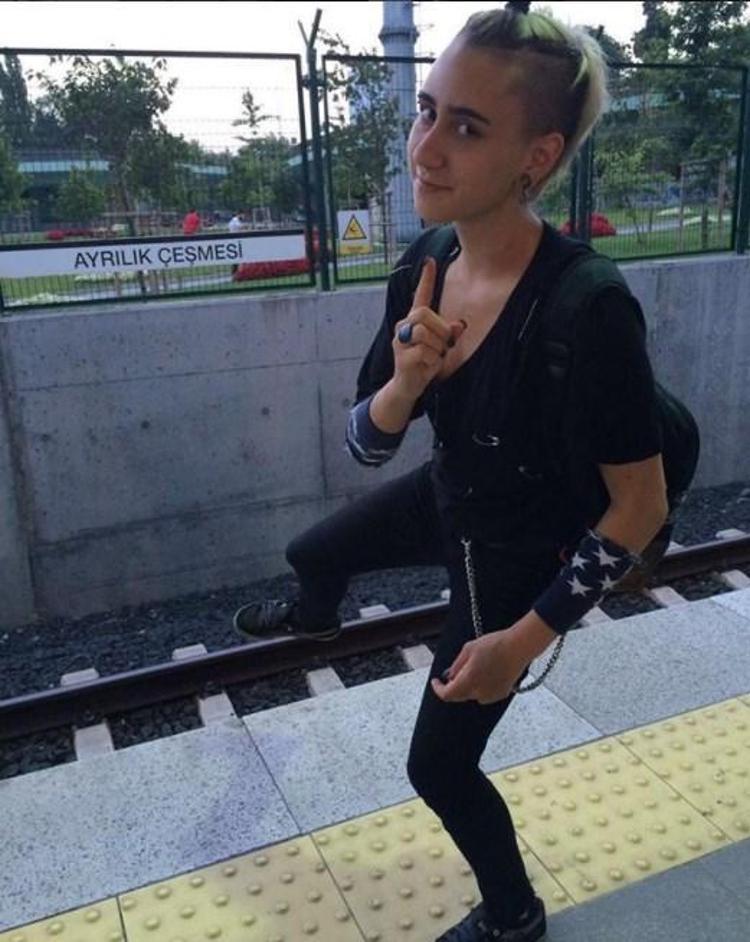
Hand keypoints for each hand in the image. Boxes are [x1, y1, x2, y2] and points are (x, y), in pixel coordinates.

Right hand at [392, 256, 466, 399]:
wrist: (407, 386)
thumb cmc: (424, 363)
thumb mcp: (440, 346)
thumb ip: (450, 333)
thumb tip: (459, 325)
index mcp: (414, 321)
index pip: (420, 296)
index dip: (426, 279)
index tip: (430, 261)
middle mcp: (404, 326)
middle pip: (423, 313)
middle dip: (439, 329)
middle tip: (442, 345)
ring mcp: (400, 341)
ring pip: (425, 333)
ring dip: (437, 348)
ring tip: (432, 358)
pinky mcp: (402, 357)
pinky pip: (425, 352)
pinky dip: (432, 361)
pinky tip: (426, 367)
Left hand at [431, 630, 530, 704]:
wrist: (519, 647)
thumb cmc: (495, 645)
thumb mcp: (468, 649)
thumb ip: (457, 665)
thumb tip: (449, 676)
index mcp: (468, 681)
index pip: (447, 694)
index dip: (438, 689)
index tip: (436, 682)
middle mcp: (479, 692)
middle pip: (459, 696)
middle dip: (452, 686)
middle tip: (452, 673)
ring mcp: (491, 695)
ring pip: (472, 695)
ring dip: (467, 686)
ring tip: (474, 668)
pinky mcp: (502, 694)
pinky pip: (484, 694)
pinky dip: (480, 686)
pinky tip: (486, 672)